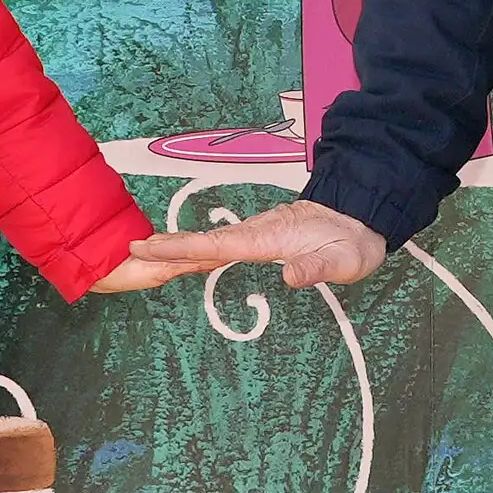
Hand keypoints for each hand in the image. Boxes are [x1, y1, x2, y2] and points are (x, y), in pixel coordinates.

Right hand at [115, 203, 389, 291]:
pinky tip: (188, 256)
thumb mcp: (344, 260)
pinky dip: (199, 248)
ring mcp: (258, 233)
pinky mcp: (264, 237)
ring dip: (178, 248)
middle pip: (203, 242)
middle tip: (128, 252)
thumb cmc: (353, 241)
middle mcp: (256, 233)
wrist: (364, 215)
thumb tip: (290, 277)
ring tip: (144, 254)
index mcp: (266, 238)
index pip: (215, 244)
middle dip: (167, 246)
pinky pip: (223, 244)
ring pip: (211, 242)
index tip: (144, 246)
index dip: (179, 247)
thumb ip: (317, 267)